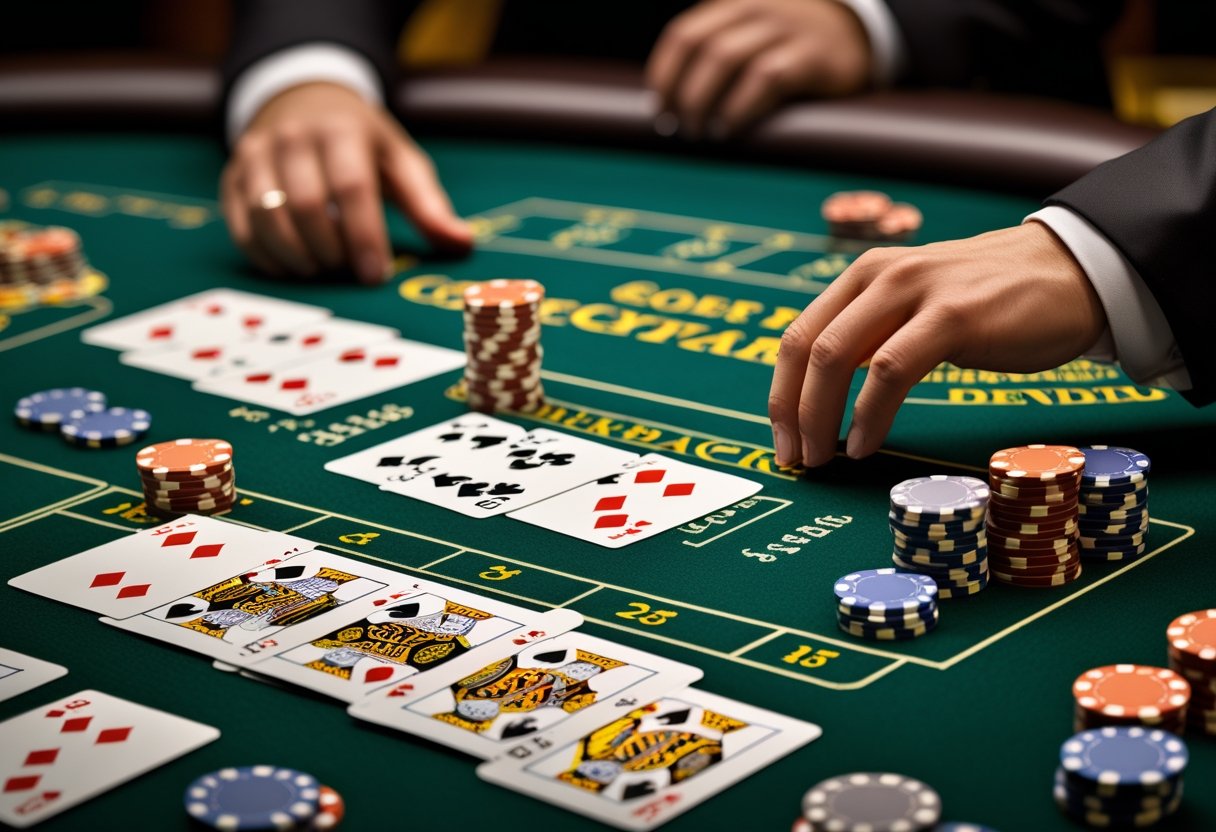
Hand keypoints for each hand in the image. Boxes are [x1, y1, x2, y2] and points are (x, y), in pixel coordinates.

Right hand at [220, 82, 471, 282]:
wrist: (301, 98)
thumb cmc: (360, 142)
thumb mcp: (400, 161)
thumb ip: (428, 204)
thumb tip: (462, 244)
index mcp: (342, 131)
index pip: (352, 187)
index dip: (364, 236)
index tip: (375, 276)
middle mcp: (293, 138)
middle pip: (306, 206)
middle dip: (331, 250)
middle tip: (348, 272)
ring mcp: (255, 155)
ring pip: (267, 216)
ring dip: (297, 256)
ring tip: (323, 269)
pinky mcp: (231, 176)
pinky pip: (241, 225)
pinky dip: (266, 256)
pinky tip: (292, 267)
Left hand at [646, 0, 870, 139]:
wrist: (857, 35)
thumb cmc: (790, 48)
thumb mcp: (749, 37)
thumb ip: (713, 56)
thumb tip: (666, 104)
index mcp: (731, 5)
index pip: (682, 35)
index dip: (663, 74)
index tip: (658, 109)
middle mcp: (755, 8)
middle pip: (699, 46)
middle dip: (681, 92)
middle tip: (678, 127)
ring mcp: (785, 28)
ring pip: (726, 58)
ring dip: (704, 101)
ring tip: (702, 132)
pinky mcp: (811, 54)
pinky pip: (766, 77)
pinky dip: (740, 106)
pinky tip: (730, 127)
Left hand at [768, 222, 1107, 466]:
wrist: (1077, 273)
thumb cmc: (995, 303)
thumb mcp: (918, 309)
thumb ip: (873, 336)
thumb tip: (822, 395)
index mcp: (863, 276)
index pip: (798, 336)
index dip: (780, 393)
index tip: (782, 441)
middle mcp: (879, 275)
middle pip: (807, 348)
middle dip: (789, 411)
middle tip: (795, 458)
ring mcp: (915, 290)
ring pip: (836, 356)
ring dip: (819, 416)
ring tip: (823, 457)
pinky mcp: (952, 316)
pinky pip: (890, 370)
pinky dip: (868, 414)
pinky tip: (864, 444)